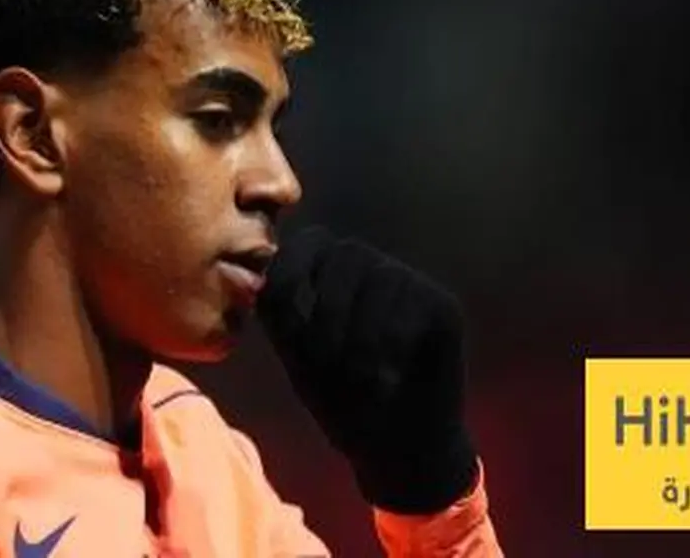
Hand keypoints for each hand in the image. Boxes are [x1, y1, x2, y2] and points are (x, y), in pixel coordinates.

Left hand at [258, 226, 478, 513]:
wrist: (395, 449)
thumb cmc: (343, 402)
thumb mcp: (298, 356)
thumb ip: (280, 312)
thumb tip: (246, 272)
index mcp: (331, 278)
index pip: (309, 241)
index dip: (291, 265)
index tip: (281, 306)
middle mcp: (372, 271)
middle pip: (345, 254)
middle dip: (327, 310)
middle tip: (327, 362)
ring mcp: (410, 285)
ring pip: (380, 278)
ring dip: (360, 336)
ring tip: (362, 378)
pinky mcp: (443, 307)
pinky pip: (413, 304)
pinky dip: (392, 345)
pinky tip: (391, 376)